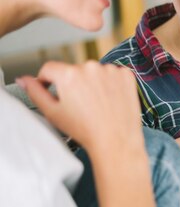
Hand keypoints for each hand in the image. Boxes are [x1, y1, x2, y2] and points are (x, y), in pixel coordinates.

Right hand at [17, 61, 142, 152]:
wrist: (116, 140)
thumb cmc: (85, 129)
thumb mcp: (52, 112)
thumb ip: (35, 92)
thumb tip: (25, 80)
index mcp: (69, 74)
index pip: (49, 68)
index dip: (47, 80)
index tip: (52, 90)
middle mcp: (90, 67)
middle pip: (73, 70)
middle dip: (73, 83)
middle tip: (79, 105)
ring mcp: (111, 69)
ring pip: (94, 72)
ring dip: (92, 83)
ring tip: (96, 104)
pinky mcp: (126, 74)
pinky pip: (113, 74)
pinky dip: (110, 84)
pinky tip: (110, 100)